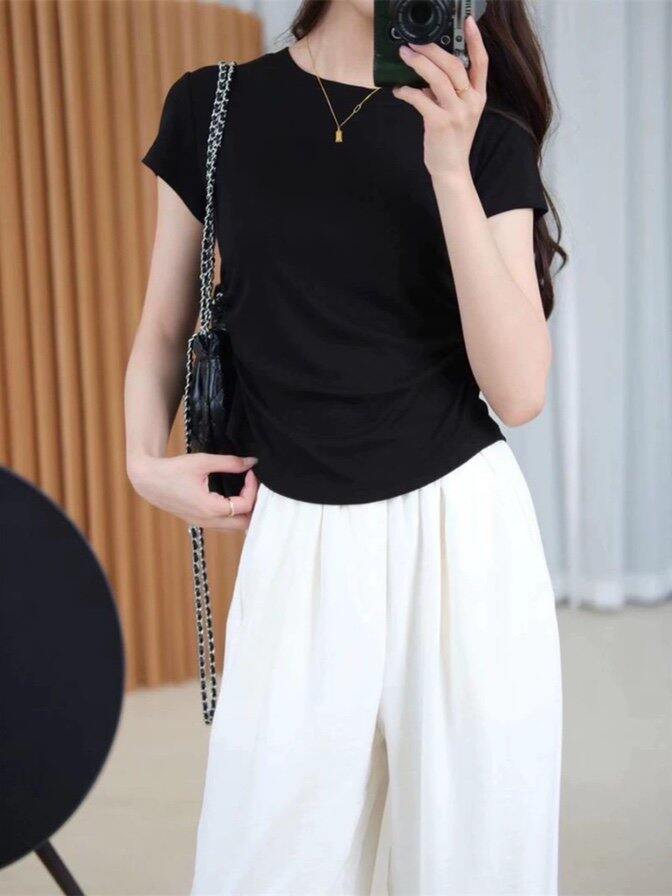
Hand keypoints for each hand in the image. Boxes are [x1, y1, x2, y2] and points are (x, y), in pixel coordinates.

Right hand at [128, 452, 259, 530]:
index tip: (249, 472)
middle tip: (253, 486)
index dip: (252, 488)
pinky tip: (233, 499)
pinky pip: (223, 525)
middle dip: (253, 506)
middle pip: (244, 524)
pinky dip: (233, 516)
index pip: (245, 505)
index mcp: (211, 508)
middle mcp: (208, 521)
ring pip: (234, 528)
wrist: (148, 480)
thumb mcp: (203, 461)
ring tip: (246, 492)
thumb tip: (251, 462)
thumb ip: (230, 462)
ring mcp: (203, 524)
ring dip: (244, 513)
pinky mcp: (198, 522)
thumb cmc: (173, 470)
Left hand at [392, 15, 487, 182]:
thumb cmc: (450, 140)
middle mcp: (471, 102)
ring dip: (418, 64)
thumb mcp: (456, 113)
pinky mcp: (440, 124)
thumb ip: (445, 92)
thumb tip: (425, 74)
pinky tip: (398, 90)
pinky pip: (420, 99)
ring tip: (404, 55)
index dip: (476, 41)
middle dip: (432, 50)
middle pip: (454, 65)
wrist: (451, 170)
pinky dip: (407, 92)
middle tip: (414, 42)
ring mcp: (457, 113)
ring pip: (437, 79)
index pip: (481, 63)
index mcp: (478, 97)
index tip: (470, 22)